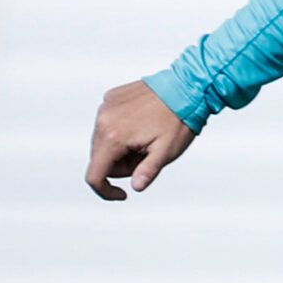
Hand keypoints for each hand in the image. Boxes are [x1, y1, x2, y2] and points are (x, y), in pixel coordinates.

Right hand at [86, 80, 195, 200]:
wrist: (186, 87)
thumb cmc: (178, 120)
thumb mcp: (166, 152)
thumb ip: (147, 172)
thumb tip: (136, 187)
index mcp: (113, 137)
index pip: (95, 175)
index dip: (105, 191)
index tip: (121, 194)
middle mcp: (102, 120)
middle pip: (100, 158)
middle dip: (121, 163)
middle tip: (148, 154)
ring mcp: (105, 107)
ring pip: (103, 140)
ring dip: (121, 146)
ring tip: (147, 136)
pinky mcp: (111, 98)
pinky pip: (109, 122)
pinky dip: (121, 129)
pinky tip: (143, 123)